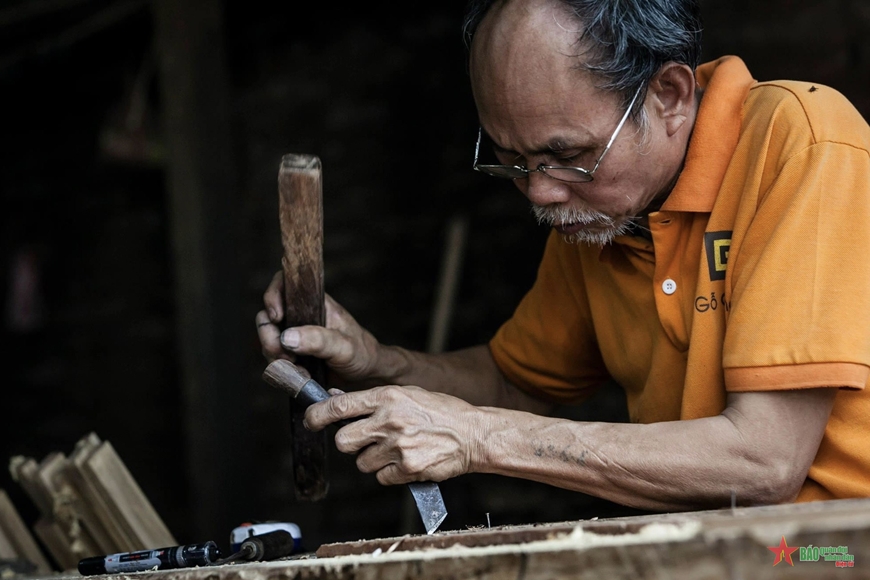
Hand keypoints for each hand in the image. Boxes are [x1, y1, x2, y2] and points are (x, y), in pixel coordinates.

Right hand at [255, 271, 382, 381]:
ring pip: (269, 341)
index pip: (283, 284)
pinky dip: (282, 370)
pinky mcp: (292, 355)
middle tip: (284, 356)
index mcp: (314, 303)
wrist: (366, 374)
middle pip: (267, 318)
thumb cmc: (361, 352)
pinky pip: (274, 359)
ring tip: (299, 370)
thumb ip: (318, 340)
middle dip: (270, 338)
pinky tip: (300, 376)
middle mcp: (300, 316)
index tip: (277, 317)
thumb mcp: (344, 346)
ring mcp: (294, 336)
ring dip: (276, 358)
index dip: (272, 297)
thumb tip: (287, 337)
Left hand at [304, 385, 483, 484]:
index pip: (339, 406)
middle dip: (350, 443)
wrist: (473, 434)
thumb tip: (337, 400)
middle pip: (343, 440)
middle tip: (364, 440)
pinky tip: (407, 461)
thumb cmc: (441, 411)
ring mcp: (397, 446)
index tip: (311, 421)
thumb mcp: (407, 394)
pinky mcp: (406, 469)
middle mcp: (389, 420)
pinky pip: (381, 477)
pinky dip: (390, 473)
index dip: (318, 415)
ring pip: (362, 462)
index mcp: (388, 397)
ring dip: (373, 459)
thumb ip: (373, 400)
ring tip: (396, 449)